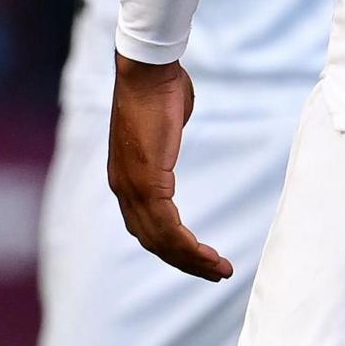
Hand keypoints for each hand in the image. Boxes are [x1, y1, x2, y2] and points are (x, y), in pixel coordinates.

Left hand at [107, 55, 230, 279]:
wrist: (148, 71)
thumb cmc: (161, 88)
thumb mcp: (166, 123)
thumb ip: (168, 139)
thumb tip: (175, 128)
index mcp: (126, 179)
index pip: (147, 226)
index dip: (172, 246)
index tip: (199, 256)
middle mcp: (124, 189)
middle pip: (153, 240)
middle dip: (185, 262)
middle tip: (215, 274)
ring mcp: (132, 188)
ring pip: (161, 241)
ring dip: (191, 261)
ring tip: (220, 271)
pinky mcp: (147, 183)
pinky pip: (168, 227)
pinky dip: (189, 247)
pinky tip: (208, 256)